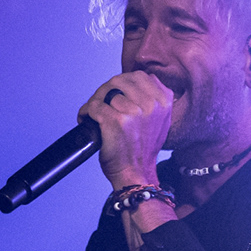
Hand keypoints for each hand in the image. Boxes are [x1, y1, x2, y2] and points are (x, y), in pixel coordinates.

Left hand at [78, 71, 171, 189]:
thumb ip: (153, 98)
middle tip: (101, 102)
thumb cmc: (143, 150)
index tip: (116, 94)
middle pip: (120, 81)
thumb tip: (137, 82)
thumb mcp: (160, 120)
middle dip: (106, 90)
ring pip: (106, 92)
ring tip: (95, 113)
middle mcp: (151, 105)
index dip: (124, 84)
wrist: (135, 174)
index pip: (139, 76)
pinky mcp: (115, 121)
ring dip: (95, 102)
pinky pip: (94, 106)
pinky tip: (88, 120)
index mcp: (164, 101)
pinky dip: (86, 112)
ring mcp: (133, 112)